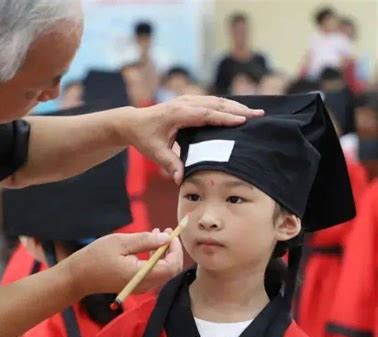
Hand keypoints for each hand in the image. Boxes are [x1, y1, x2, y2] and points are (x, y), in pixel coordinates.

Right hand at [65, 231, 182, 295]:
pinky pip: (154, 273)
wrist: (78, 276)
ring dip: (164, 252)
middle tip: (167, 231)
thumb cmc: (96, 257)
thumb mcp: (120, 242)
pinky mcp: (136, 285)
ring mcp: (141, 287)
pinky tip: (149, 245)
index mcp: (140, 275)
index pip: (170, 266)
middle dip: (172, 250)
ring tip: (158, 233)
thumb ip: (145, 240)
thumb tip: (166, 237)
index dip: (175, 249)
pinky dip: (156, 259)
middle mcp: (144, 285)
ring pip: (163, 271)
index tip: (171, 234)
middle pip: (171, 270)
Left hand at [121, 96, 263, 183]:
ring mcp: (188, 100)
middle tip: (259, 115)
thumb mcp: (154, 152)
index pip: (206, 114)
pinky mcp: (189, 102)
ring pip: (216, 100)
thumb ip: (169, 164)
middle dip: (238, 109)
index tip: (243, 121)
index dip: (225, 117)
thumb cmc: (144, 137)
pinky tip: (238, 111)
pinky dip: (226, 106)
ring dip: (235, 106)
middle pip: (216, 104)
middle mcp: (185, 103)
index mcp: (178, 113)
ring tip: (254, 113)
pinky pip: (211, 102)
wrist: (133, 122)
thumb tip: (180, 180)